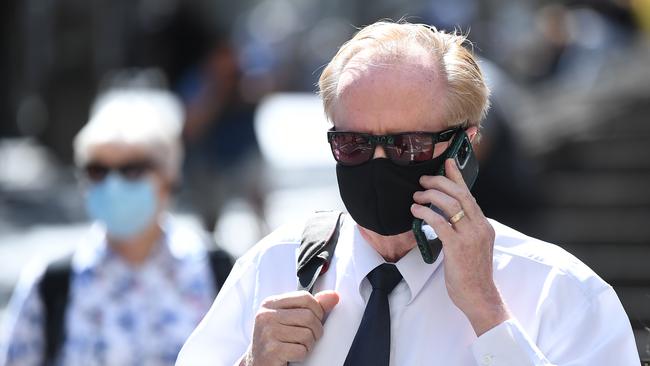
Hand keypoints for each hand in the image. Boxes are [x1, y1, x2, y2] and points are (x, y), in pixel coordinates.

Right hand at [242, 290, 338, 365]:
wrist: (256, 363)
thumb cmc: (275, 340)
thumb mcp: (289, 318)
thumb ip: (311, 306)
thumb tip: (333, 296)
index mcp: (271, 303)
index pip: (305, 298)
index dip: (317, 310)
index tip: (314, 320)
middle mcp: (266, 315)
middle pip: (309, 316)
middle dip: (315, 330)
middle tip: (307, 338)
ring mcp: (267, 333)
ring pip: (307, 334)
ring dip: (308, 345)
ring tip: (297, 346)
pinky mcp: (272, 350)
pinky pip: (301, 350)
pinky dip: (301, 355)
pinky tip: (291, 355)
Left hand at [411, 159, 508, 335]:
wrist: (480, 296)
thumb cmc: (472, 273)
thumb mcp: (472, 246)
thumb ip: (463, 229)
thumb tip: (445, 215)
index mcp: (483, 225)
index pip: (469, 194)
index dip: (457, 176)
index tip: (446, 162)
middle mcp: (479, 227)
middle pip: (460, 194)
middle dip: (439, 182)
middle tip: (422, 181)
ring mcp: (470, 236)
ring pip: (450, 204)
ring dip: (430, 196)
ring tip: (416, 197)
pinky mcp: (458, 247)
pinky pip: (440, 222)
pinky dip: (426, 213)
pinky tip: (416, 211)